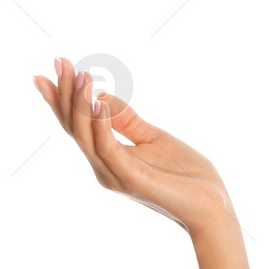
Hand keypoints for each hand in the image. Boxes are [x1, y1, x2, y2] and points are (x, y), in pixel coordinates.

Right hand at [32, 58, 238, 238]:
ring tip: (82, 75)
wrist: (212, 207)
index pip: (76, 126)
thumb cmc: (186, 176)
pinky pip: (108, 148)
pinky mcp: (130, 179)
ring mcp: (114, 175)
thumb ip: (126, 120)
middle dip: (65, 94)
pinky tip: (99, 101)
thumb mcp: (153, 138)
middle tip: (60, 61)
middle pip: (74, 128)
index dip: (63, 98)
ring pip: (85, 136)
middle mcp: (103, 168)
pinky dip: (100, 124)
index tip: (56, 65)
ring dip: (81, 103)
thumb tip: (101, 95)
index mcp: (107, 159)